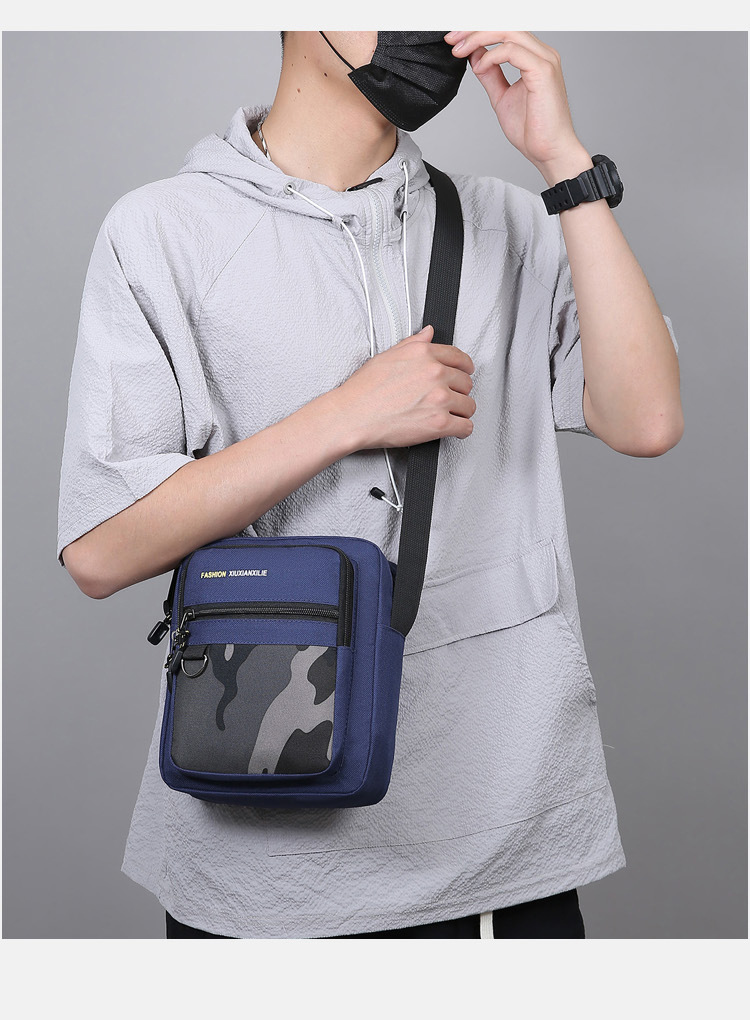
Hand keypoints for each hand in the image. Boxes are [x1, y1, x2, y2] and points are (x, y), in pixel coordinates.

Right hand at [334, 324, 475, 450]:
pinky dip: (461, 430)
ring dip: (460, 412)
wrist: (352, 416)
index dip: (464, 368)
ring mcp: (439, 399)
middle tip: (447, 399)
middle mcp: (435, 374)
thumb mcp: (387, 356)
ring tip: (447, 415)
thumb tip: (429, 333)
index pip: (459, 358)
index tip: (464, 374)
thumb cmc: (363, 390)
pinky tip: (452, 429)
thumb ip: (413, 343)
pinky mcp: (439, 424)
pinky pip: (465, 427)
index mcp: (424, 354)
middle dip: (458, 392)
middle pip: (466, 383)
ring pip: (469, 406)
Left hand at [444, 30, 588, 180]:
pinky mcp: (543, 71)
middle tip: (452, 40)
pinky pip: (512, 51)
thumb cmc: (533, 130)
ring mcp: (545, 60)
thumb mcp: (502, 97)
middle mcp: (543, 54)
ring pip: (508, 32)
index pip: (505, 31)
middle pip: (505, 26)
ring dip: (479, 38)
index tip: (455, 41)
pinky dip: (491, 56)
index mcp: (535, 57)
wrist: (549, 152)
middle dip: (474, 29)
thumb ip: (490, 75)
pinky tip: (479, 67)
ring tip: (460, 51)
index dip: (478, 31)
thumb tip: (476, 56)